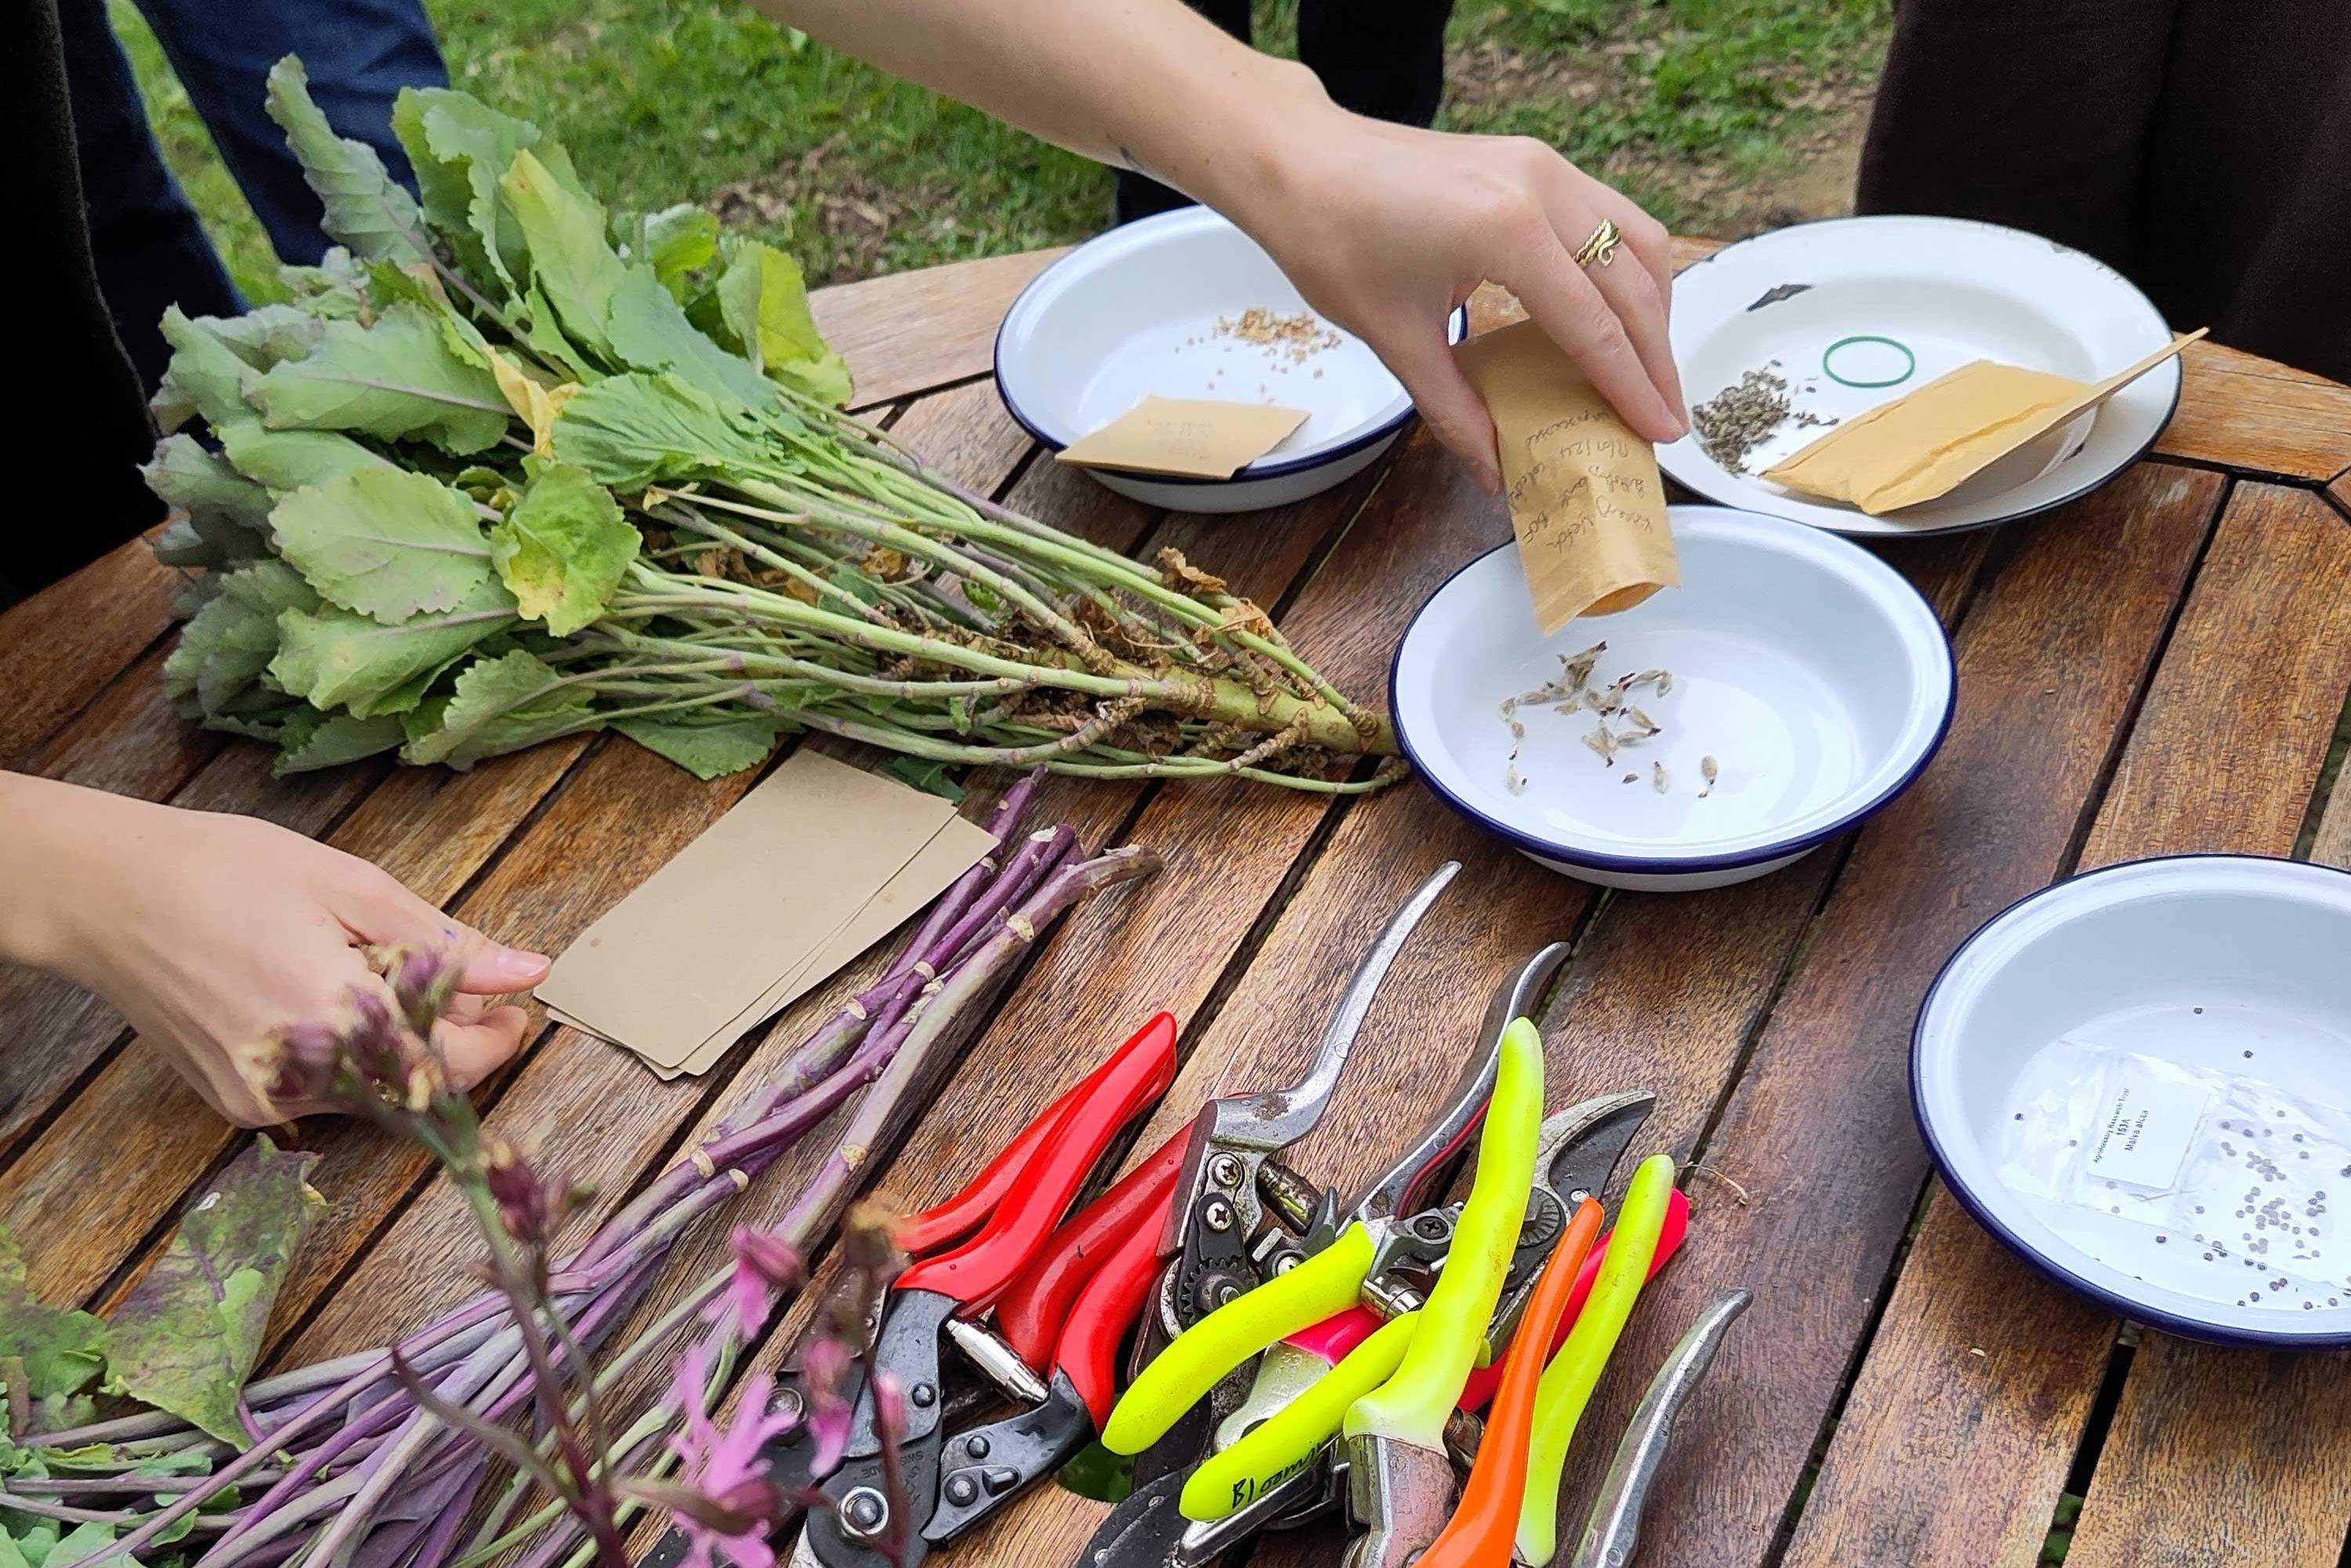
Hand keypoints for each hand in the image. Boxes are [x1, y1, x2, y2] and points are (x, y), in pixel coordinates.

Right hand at [1, 775, 548, 1126]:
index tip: (513, 1007)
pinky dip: (348, 1057)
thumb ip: (446, 941)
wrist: (108, 894)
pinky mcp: (238, 1104)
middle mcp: (301, 1074)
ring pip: (373, 1093)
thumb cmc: (228, 871)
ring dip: (400, 1048)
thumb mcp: (352, 887)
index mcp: (337, 1013)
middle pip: (418, 1085)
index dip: (497, 1039)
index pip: (455, 1061)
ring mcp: (265, 1099)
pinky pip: (323, 1096)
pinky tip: (325, 1000)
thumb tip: (529, 971)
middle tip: (465, 991)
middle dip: (455, 1042)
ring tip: (378, 978)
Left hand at [1233, 108, 1687, 490]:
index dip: (1632, 387)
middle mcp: (1542, 188)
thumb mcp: (1394, 339)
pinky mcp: (1536, 160)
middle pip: (1634, 284)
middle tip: (1668, 415)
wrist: (1298, 161)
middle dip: (1658, 357)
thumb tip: (1496, 472)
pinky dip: (1625, 268)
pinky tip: (1613, 314)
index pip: (1594, 326)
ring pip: (1636, 240)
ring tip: (1647, 370)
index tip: (1661, 433)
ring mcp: (1544, 165)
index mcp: (1507, 233)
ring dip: (1652, 308)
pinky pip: (1608, 215)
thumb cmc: (1332, 241)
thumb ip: (1455, 410)